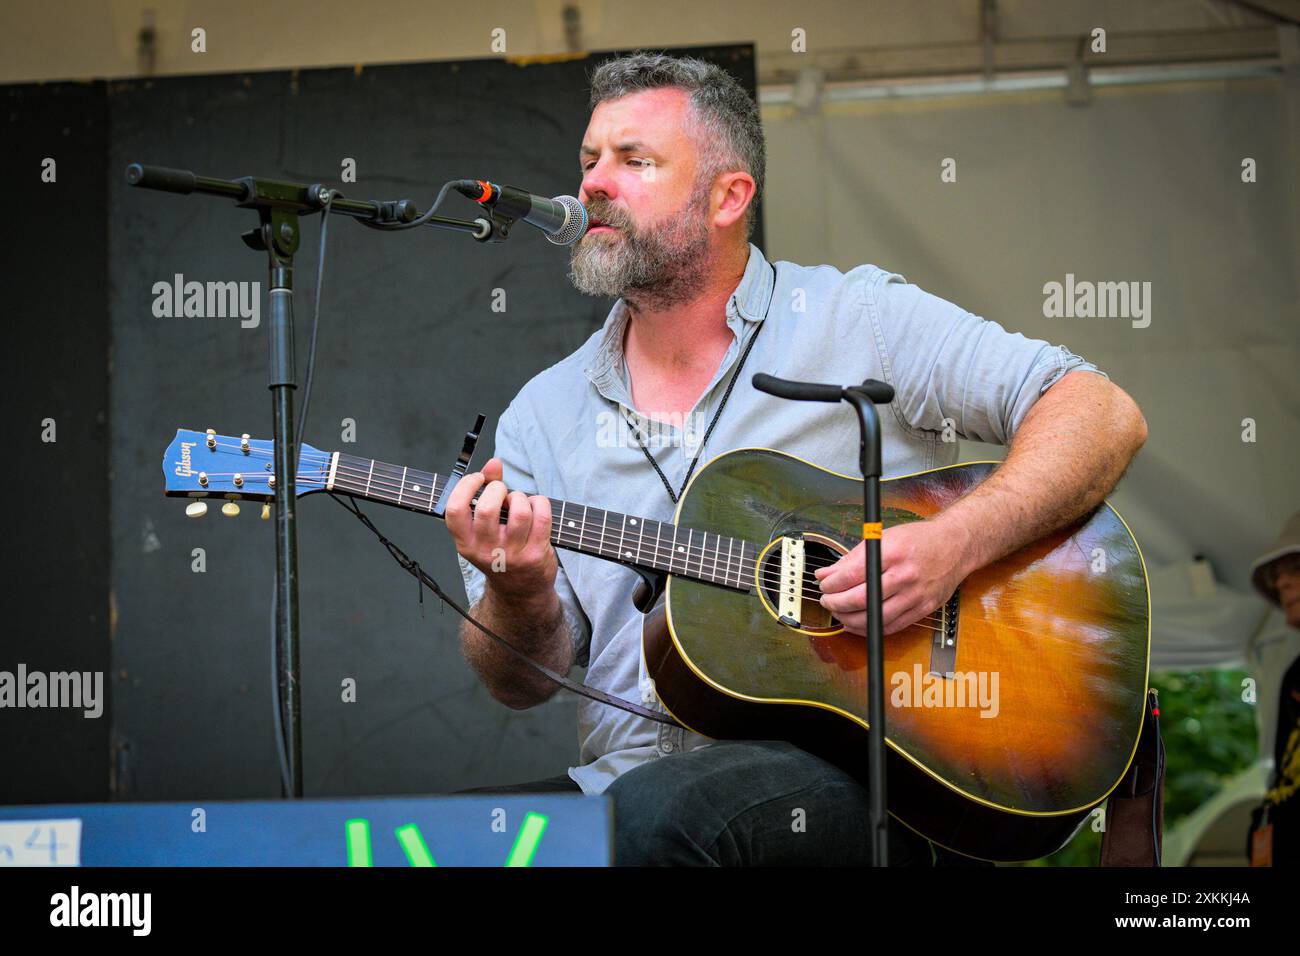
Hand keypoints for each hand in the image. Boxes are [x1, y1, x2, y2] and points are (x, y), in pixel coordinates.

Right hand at [443, 457, 557, 603]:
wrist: (520, 591)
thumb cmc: (500, 551)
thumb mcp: (484, 529)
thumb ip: (485, 492)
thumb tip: (493, 463)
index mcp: (465, 543)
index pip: (455, 510)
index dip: (466, 486)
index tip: (478, 479)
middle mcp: (485, 550)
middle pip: (488, 508)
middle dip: (498, 489)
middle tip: (502, 493)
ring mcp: (512, 554)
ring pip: (519, 511)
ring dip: (521, 498)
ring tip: (520, 502)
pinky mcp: (535, 554)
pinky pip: (541, 516)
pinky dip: (540, 503)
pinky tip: (536, 507)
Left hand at [813, 519, 969, 636]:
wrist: (956, 545)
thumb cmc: (919, 539)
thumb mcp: (883, 538)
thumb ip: (852, 558)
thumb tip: (826, 574)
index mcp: (892, 553)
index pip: (852, 574)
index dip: (831, 584)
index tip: (823, 585)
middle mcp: (905, 576)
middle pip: (861, 599)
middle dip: (836, 603)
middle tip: (826, 600)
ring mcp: (915, 595)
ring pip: (874, 618)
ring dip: (849, 619)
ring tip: (839, 612)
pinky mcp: (923, 609)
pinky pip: (892, 626)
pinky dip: (871, 628)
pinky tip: (858, 623)